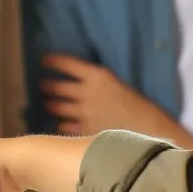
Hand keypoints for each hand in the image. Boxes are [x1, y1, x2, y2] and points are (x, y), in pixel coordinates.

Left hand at [41, 54, 172, 135]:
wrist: (149, 131)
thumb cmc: (140, 107)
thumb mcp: (118, 85)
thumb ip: (98, 84)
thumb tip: (82, 86)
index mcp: (98, 76)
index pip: (68, 64)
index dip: (54, 62)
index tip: (44, 60)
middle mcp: (86, 92)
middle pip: (57, 87)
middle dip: (48, 86)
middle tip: (43, 86)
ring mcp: (83, 113)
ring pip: (56, 107)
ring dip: (50, 105)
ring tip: (48, 105)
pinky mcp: (82, 131)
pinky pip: (63, 127)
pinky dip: (61, 125)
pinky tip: (60, 124)